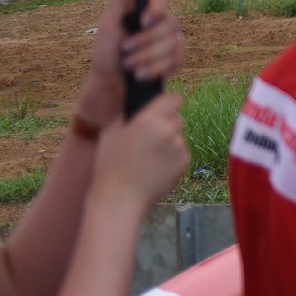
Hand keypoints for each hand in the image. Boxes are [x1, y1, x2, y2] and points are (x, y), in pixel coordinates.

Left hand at [78, 0, 181, 127]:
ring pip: (174, 44)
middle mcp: (159, 23)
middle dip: (146, 42)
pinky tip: (143, 75)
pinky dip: (157, 69)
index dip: (157, 7)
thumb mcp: (108, 26)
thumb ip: (121, 0)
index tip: (144, 21)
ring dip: (148, 58)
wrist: (109, 88)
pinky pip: (177, 61)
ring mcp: (170, 42)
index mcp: (142, 11)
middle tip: (125, 51)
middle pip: (171, 23)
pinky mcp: (175, 61)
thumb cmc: (105, 55)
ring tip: (130, 67)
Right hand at [90, 95, 185, 214]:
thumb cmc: (110, 163)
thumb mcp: (111, 131)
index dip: (168, 103)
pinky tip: (154, 168)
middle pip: (176, 119)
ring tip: (147, 158)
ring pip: (177, 137)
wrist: (121, 196)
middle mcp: (169, 130)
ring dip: (168, 142)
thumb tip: (140, 104)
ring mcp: (179, 147)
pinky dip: (171, 158)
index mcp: (150, 119)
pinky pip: (180, 153)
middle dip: (166, 125)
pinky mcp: (185, 162)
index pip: (174, 99)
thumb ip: (130, 114)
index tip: (162, 108)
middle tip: (148, 138)